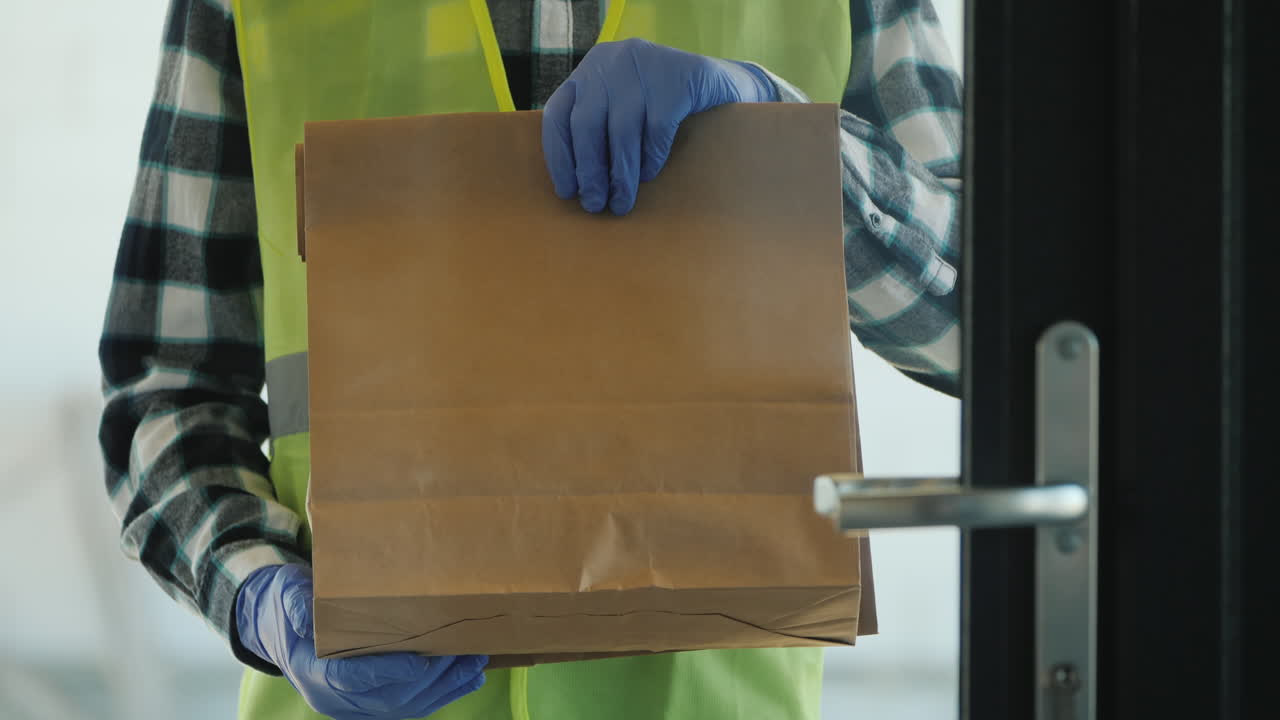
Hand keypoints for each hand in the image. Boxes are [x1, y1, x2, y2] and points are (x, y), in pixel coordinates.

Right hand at [236, 564, 485, 718]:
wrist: (276, 625)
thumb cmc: (284, 604)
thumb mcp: (284, 593)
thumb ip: (297, 603)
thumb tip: (308, 615)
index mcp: (310, 671)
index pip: (350, 678)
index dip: (386, 672)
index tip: (419, 664)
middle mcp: (332, 698)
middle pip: (388, 698)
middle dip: (431, 680)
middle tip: (465, 654)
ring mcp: (352, 705)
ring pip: (404, 707)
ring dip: (444, 689)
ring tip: (476, 665)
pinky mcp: (369, 702)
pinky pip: (408, 706)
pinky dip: (440, 695)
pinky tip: (467, 679)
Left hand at [542, 38, 776, 215]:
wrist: (723, 82)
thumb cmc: (664, 105)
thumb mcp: (624, 105)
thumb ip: (599, 128)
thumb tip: (578, 183)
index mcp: (591, 69)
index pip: (559, 113)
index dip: (559, 156)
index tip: (567, 191)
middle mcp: (612, 62)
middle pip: (586, 123)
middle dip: (589, 170)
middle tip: (594, 204)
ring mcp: (646, 67)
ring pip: (622, 129)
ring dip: (620, 174)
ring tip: (621, 202)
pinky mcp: (678, 79)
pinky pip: (657, 128)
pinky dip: (650, 158)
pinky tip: (649, 175)